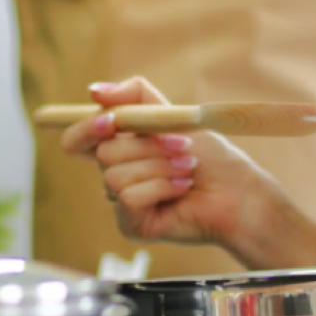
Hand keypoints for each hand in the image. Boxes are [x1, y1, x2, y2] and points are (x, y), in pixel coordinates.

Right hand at [61, 77, 315, 268]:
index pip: (77, 140)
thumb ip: (135, 96)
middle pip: (102, 152)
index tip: (111, 120)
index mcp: (119, 147)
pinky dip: (161, 187)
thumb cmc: (210, 156)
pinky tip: (182, 189)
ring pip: (116, 176)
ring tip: (187, 169)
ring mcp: (122, 202)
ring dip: (159, 166)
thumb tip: (94, 91)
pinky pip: (129, 199)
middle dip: (147, 145)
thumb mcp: (171, 114)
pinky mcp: (133, 225)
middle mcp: (115, 174)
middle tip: (182, 146)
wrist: (238, 192)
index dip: (86, 127)